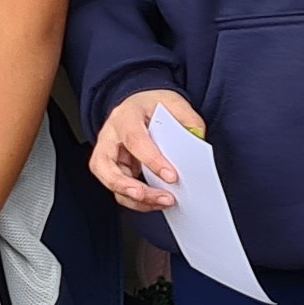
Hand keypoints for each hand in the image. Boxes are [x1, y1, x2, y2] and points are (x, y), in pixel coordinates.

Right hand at [92, 90, 199, 210]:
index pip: (134, 141)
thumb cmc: (152, 105)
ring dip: (136, 199)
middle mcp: (109, 137)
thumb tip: (198, 141)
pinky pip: (119, 190)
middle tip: (158, 197)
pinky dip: (137, 201)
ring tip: (163, 202)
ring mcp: (107, 155)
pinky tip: (157, 202)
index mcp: (125, 116)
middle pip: (106, 167)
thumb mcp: (173, 102)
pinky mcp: (112, 170)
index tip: (172, 177)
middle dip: (129, 187)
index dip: (152, 160)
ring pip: (110, 183)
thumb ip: (188, 120)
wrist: (139, 105)